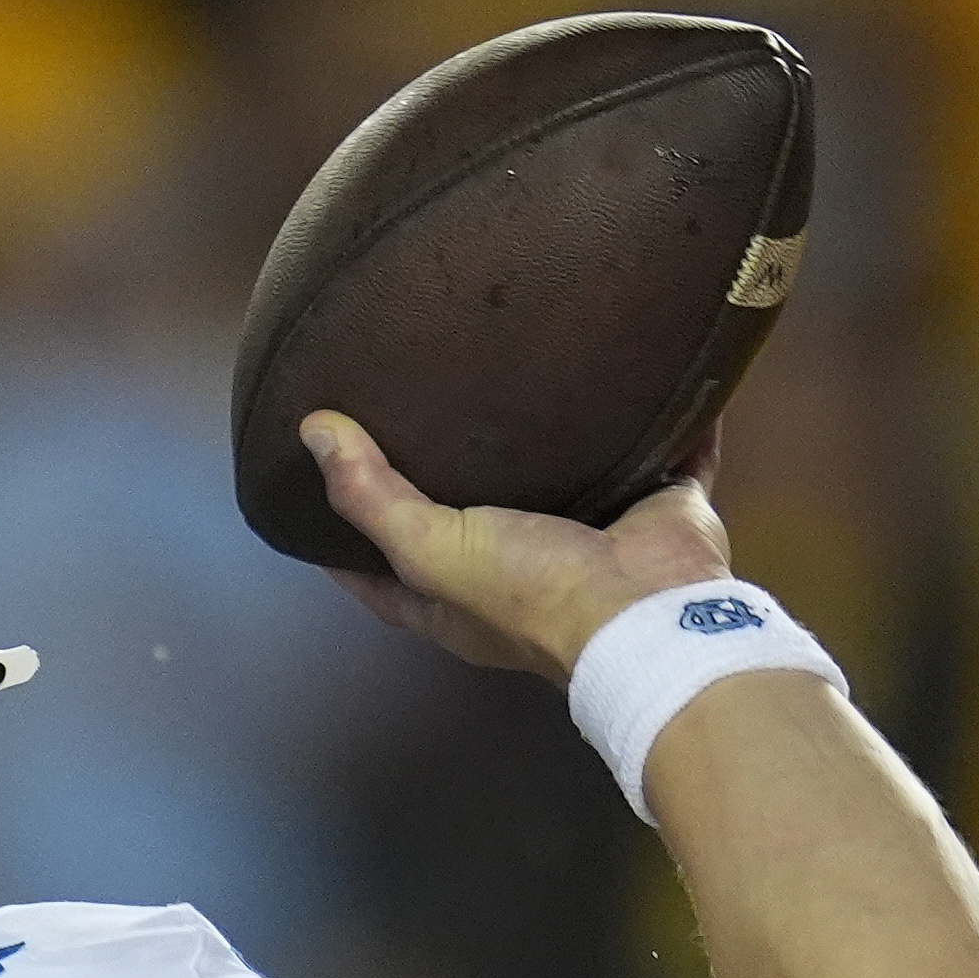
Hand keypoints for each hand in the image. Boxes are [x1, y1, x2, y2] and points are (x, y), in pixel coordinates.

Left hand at [304, 411, 734, 680]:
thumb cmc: (530, 592)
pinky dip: (665, 420)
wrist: (648, 611)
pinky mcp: (654, 505)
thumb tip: (313, 432)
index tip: (317, 476)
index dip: (345, 531)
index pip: (380, 567)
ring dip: (552, 438)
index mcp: (457, 598)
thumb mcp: (431, 549)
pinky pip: (665, 451)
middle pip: (472, 517)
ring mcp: (592, 537)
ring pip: (566, 476)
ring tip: (520, 370)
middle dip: (452, 470)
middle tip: (420, 399)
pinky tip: (644, 367)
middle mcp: (519, 571)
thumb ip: (372, 496)